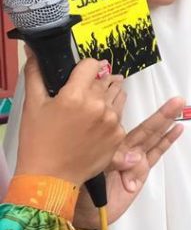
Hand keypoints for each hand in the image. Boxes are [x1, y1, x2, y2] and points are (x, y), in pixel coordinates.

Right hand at [15, 54, 125, 185]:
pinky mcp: (119, 135)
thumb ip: (36, 74)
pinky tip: (96, 123)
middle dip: (94, 82)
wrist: (50, 177)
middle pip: (104, 80)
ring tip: (93, 105)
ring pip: (117, 94)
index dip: (84, 67)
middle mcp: (98, 106)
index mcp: (76, 95)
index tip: (79, 74)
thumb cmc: (38, 142)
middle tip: (81, 93)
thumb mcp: (33, 105)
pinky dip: (111, 115)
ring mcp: (112, 121)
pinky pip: (119, 115)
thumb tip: (34, 52)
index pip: (92, 64)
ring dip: (107, 95)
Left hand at [74, 98, 184, 229]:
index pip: (120, 119)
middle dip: (161, 113)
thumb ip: (115, 162)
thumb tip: (137, 158)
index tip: (130, 85)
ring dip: (166, 122)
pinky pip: (156, 153)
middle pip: (146, 127)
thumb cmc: (77, 188)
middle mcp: (124, 148)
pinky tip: (177, 129)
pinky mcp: (142, 170)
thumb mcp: (90, 170)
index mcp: (107, 143)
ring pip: (153, 137)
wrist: (83, 212)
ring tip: (180, 106)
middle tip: (177, 98)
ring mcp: (135, 159)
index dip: (125, 102)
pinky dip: (167, 142)